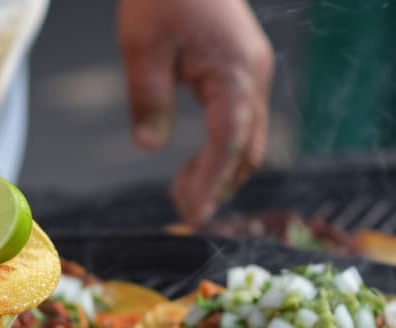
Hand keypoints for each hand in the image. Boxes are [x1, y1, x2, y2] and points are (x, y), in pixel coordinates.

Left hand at [117, 0, 273, 226]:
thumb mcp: (142, 46)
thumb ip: (148, 97)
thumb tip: (148, 146)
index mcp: (235, 70)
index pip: (228, 141)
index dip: (212, 182)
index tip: (195, 214)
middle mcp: (253, 75)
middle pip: (248, 148)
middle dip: (218, 185)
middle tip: (183, 210)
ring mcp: (252, 73)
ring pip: (248, 139)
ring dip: (220, 171)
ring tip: (181, 191)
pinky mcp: (243, 71)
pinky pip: (240, 122)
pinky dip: (221, 150)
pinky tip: (194, 164)